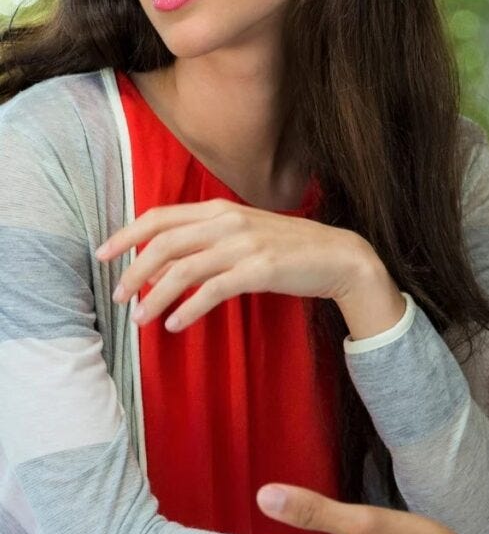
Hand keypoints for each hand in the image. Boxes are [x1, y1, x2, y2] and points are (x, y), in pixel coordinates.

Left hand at [96, 199, 378, 331]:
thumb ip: (213, 235)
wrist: (340, 257)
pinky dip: (188, 310)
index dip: (126, 236)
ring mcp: (243, 245)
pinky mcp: (258, 271)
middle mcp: (227, 222)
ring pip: (183, 270)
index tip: (104, 255)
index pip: (160, 217)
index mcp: (220, 209)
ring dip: (156, 297)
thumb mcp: (248, 231)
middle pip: (164, 244)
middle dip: (134, 272)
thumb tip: (173, 256)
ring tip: (141, 319)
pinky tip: (175, 324)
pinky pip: (211, 292)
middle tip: (118, 297)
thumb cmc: (292, 249)